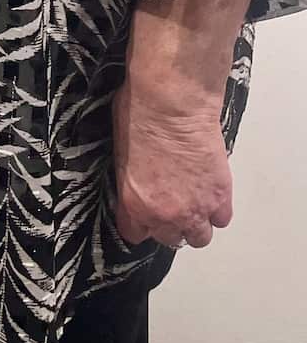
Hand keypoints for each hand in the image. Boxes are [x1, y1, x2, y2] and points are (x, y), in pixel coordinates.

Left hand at [112, 82, 232, 249]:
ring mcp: (196, 209)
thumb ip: (130, 179)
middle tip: (171, 203)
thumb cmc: (140, 115)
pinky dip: (218, 209)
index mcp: (134, 203)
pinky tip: (210, 192)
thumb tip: (137, 180)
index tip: (144, 215)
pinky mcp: (220, 197)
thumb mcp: (120, 151)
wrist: (173, 104)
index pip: (134, 233)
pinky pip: (222, 218)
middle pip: (170, 238)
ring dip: (197, 222)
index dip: (140, 223)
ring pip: (200, 236)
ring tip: (194, 201)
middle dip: (170, 222)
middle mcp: (165, 215)